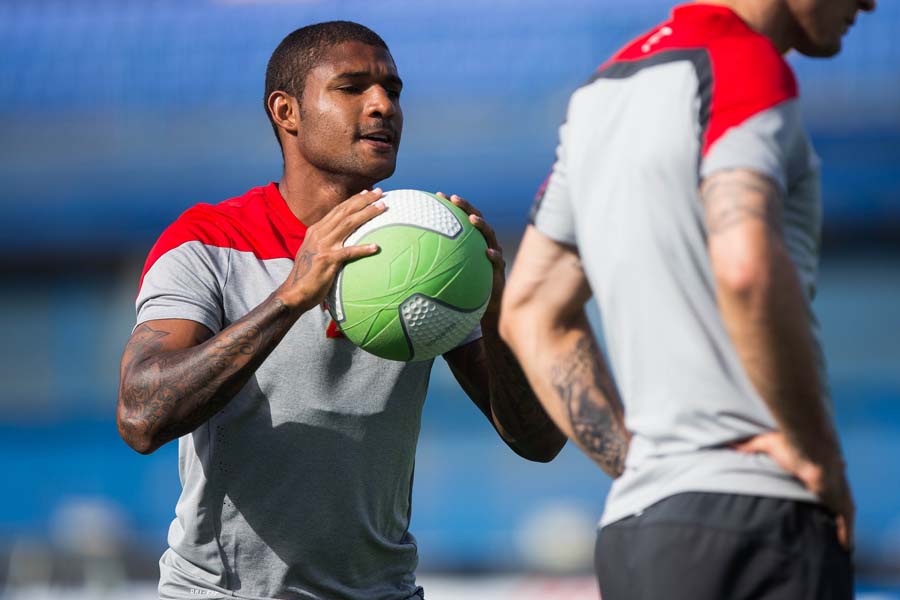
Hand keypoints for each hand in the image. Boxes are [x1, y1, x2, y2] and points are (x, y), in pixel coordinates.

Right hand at [276, 188, 385, 311]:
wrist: (293, 292)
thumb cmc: (307, 275)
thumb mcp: (314, 251)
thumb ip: (326, 241)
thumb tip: (342, 237)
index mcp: (316, 230)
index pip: (338, 210)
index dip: (354, 199)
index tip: (368, 192)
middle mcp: (319, 234)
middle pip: (345, 211)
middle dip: (363, 200)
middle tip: (380, 192)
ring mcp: (323, 246)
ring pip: (348, 224)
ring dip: (366, 214)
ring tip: (382, 208)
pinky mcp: (327, 261)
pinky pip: (349, 252)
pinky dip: (362, 249)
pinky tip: (375, 247)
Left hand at [436, 192, 505, 313]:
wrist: (482, 307)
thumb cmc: (460, 289)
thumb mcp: (445, 274)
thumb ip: (432, 263)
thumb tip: (404, 256)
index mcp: (471, 241)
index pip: (462, 217)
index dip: (454, 205)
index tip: (439, 195)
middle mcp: (483, 244)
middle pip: (477, 220)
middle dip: (466, 207)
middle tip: (454, 199)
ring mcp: (493, 255)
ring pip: (490, 236)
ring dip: (482, 226)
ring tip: (472, 220)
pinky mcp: (499, 270)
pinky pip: (498, 261)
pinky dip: (494, 256)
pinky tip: (487, 253)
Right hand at [734, 431, 854, 549]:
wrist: (814, 452)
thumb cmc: (792, 446)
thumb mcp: (767, 444)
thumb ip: (750, 446)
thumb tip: (730, 444)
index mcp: (815, 468)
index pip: (817, 481)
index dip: (816, 489)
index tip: (814, 496)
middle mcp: (830, 481)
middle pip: (831, 498)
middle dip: (829, 507)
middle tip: (822, 518)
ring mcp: (838, 494)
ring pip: (840, 512)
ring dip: (838, 524)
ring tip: (834, 539)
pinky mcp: (842, 504)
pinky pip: (845, 522)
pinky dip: (846, 534)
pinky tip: (845, 546)